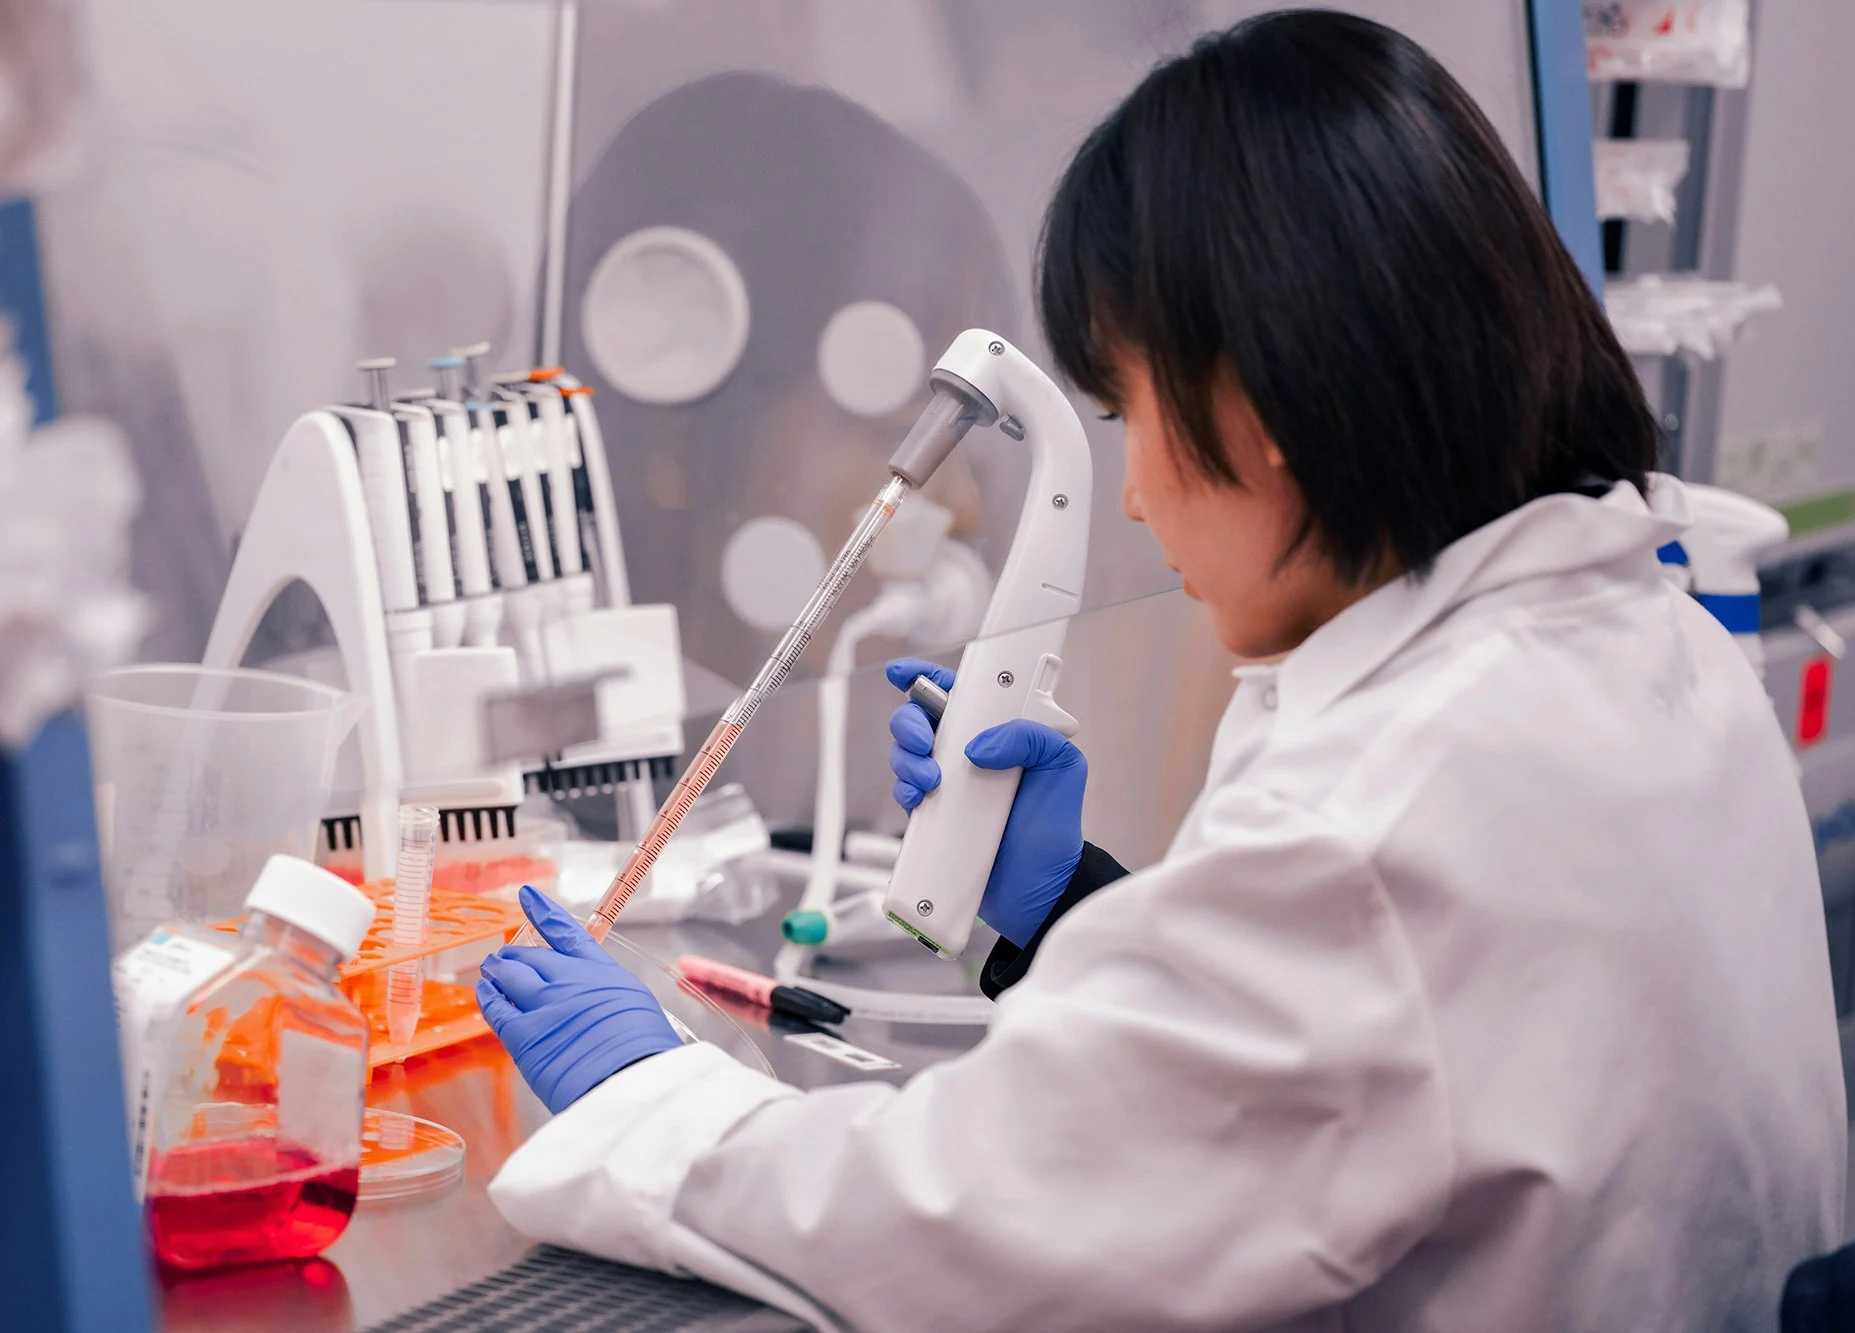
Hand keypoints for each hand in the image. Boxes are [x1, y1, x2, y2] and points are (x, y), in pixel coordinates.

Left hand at [477, 885, 680, 1113]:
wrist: (631, 1080)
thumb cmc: (643, 1051)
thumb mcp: (636, 1005)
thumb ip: (606, 993)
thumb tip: (591, 997)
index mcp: (601, 971)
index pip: (565, 932)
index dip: (542, 912)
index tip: (528, 896)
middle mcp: (569, 980)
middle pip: (530, 956)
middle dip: (515, 955)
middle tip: (504, 957)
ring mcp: (544, 1004)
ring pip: (509, 977)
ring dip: (497, 971)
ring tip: (489, 970)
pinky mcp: (524, 1034)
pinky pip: (496, 1009)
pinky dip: (488, 996)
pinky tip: (483, 991)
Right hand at [886, 659, 1086, 948]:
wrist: (1040, 890)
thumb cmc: (1055, 828)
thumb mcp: (1063, 768)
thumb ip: (1031, 737)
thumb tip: (979, 746)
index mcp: (998, 732)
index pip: (959, 693)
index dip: (925, 677)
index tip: (903, 674)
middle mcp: (969, 754)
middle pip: (919, 719)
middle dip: (910, 723)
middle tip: (926, 743)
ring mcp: (949, 786)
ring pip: (905, 754)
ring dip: (907, 759)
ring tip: (931, 781)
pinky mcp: (933, 818)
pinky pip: (904, 793)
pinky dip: (904, 790)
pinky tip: (918, 799)